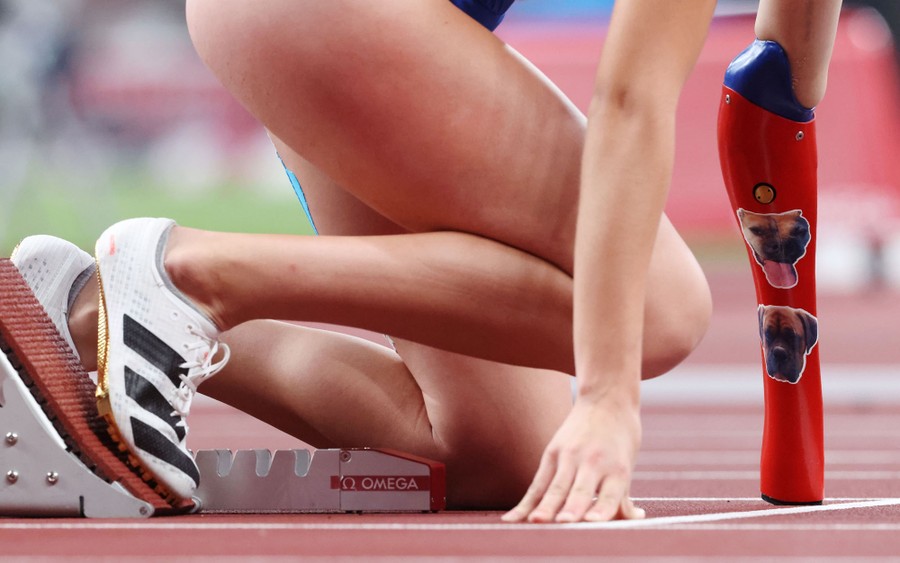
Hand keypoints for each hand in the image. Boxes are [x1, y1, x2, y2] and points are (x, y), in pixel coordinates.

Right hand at [502, 394, 643, 522]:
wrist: (606, 398)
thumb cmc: (621, 437)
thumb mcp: (627, 465)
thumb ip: (622, 496)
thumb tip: (636, 519)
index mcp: (618, 469)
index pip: (609, 494)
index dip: (601, 509)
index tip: (591, 521)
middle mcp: (593, 462)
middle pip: (579, 490)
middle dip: (570, 508)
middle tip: (563, 522)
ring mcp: (569, 456)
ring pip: (555, 488)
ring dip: (545, 506)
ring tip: (535, 522)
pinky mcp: (551, 453)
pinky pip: (538, 484)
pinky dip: (526, 503)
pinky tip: (512, 519)